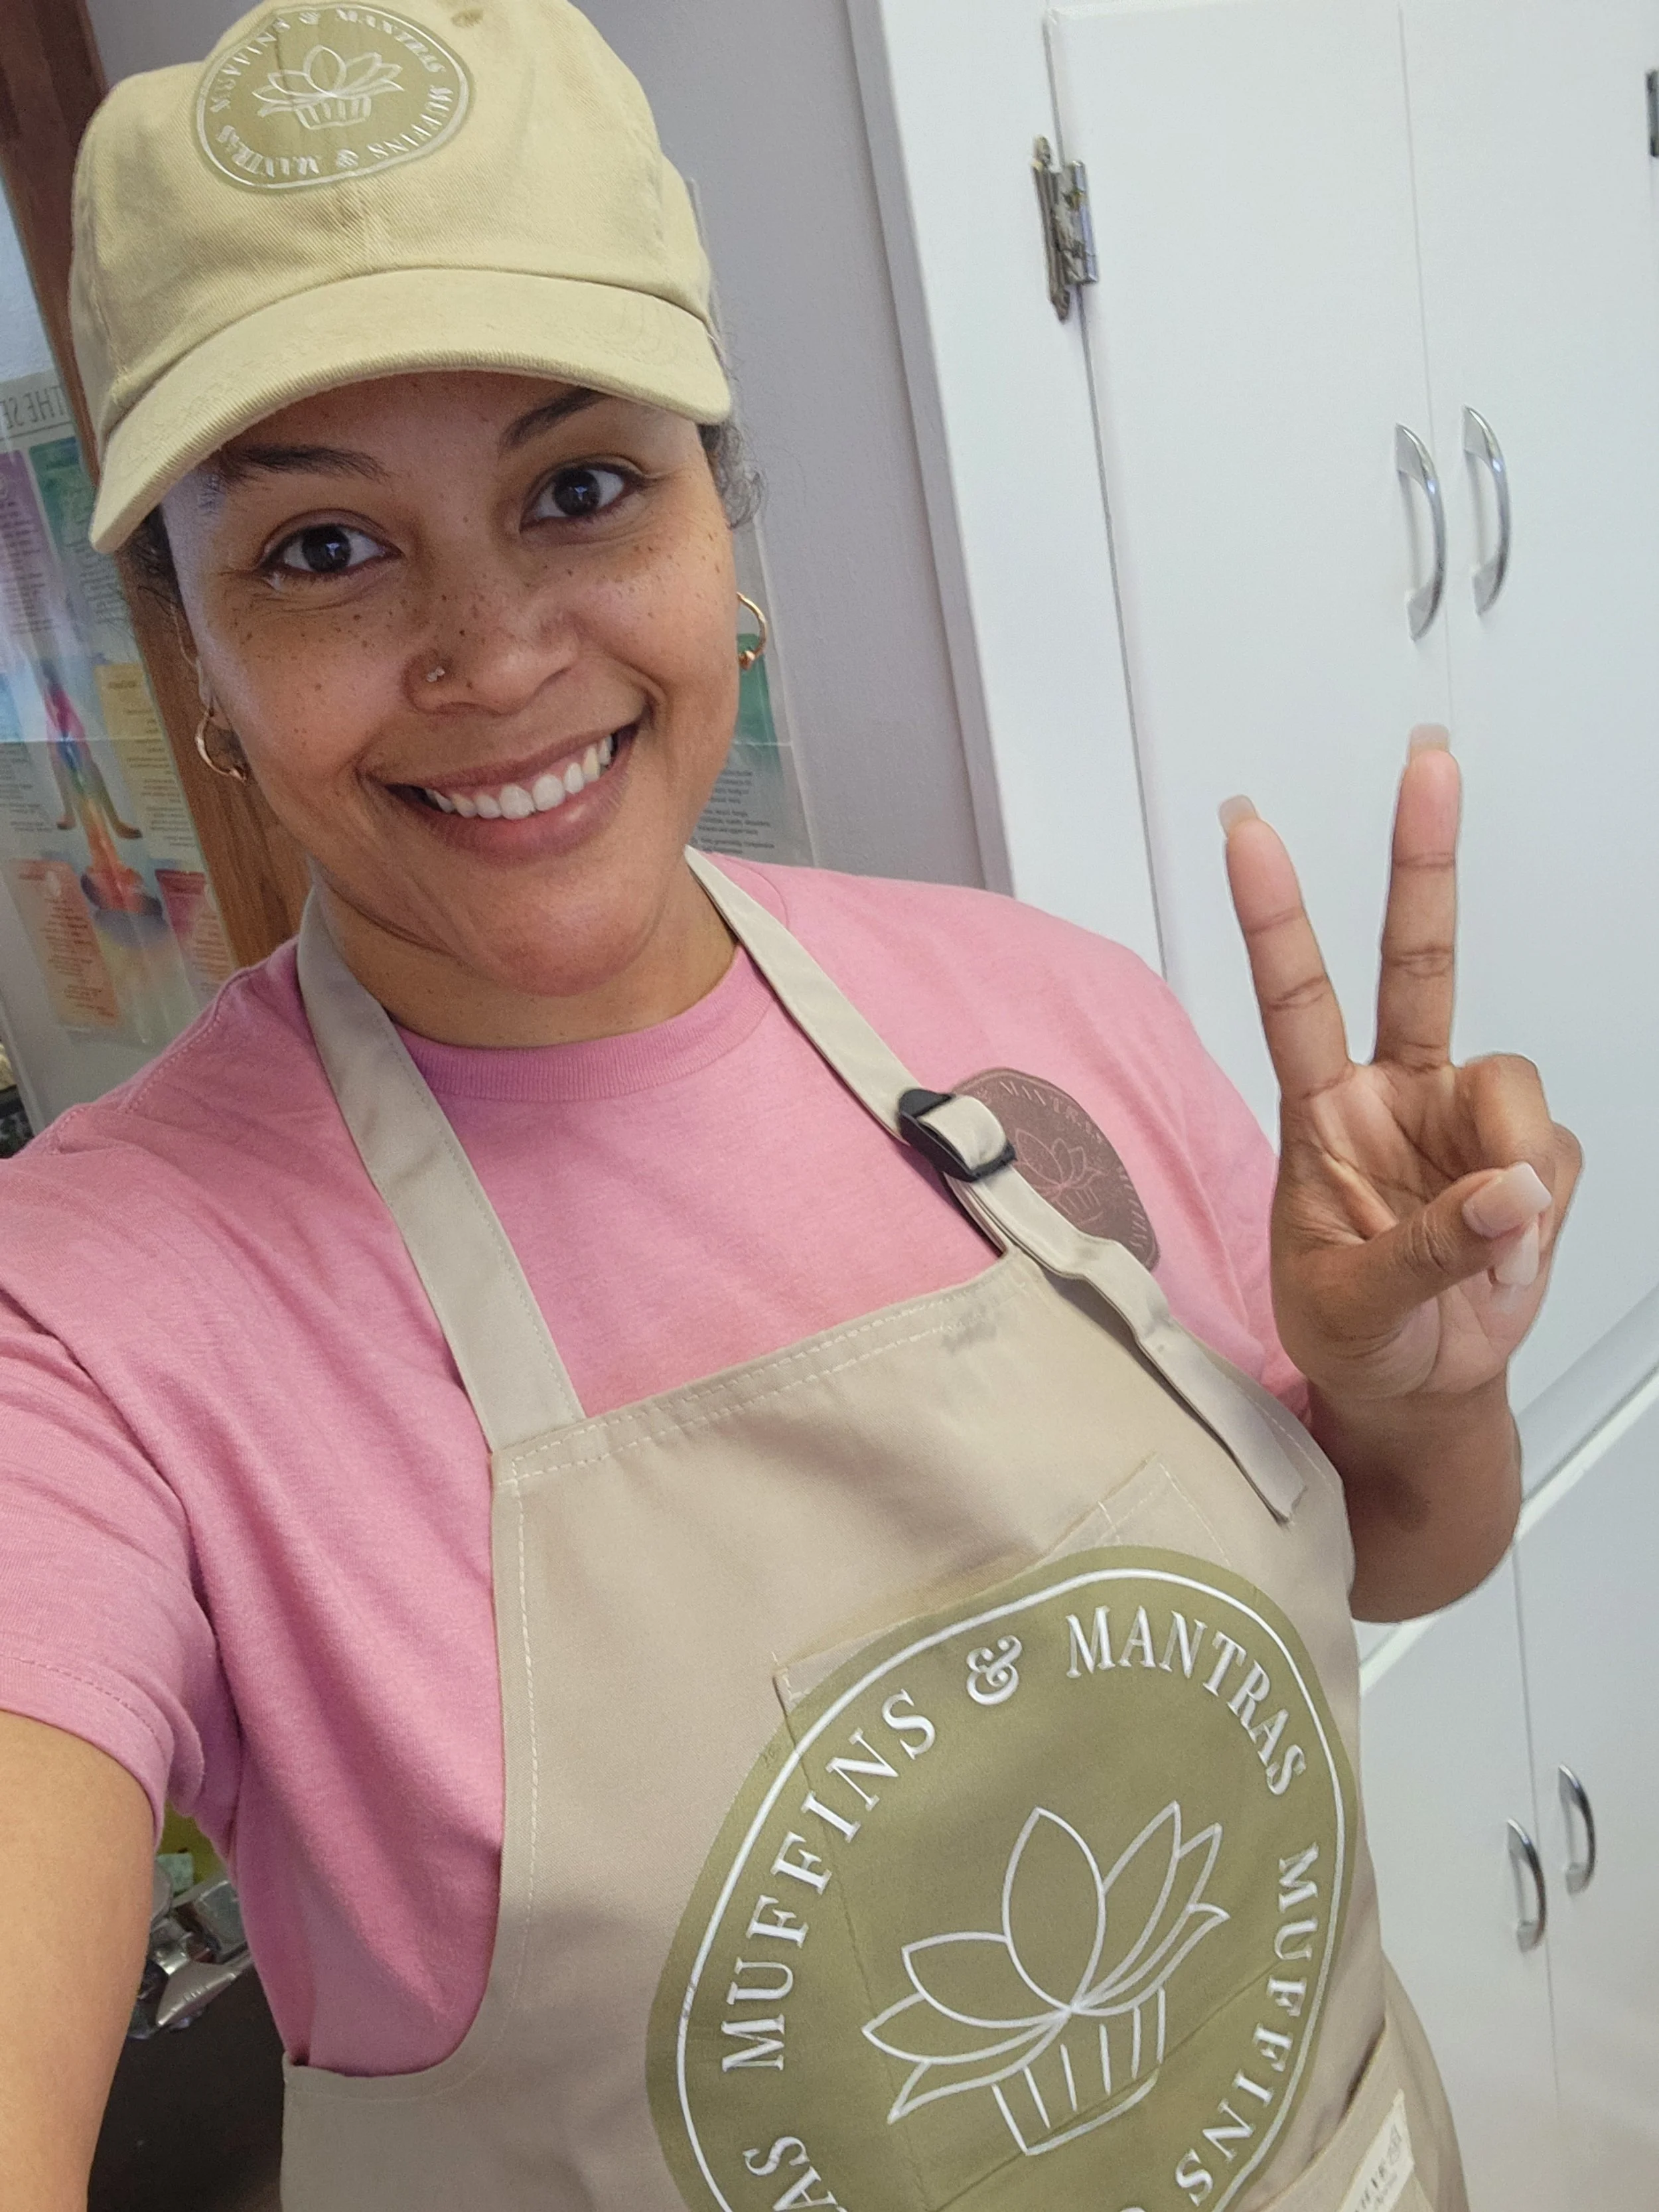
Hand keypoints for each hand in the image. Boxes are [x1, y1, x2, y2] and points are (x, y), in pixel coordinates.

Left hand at [1222, 732, 1580, 1413]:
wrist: (1417, 1392)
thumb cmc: (1356, 1340)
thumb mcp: (1353, 1310)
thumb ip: (1425, 1249)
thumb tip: (1509, 1191)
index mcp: (1322, 1115)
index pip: (1293, 998)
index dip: (1273, 914)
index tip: (1247, 828)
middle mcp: (1395, 1096)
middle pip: (1417, 963)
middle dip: (1422, 861)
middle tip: (1428, 761)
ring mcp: (1465, 1124)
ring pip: (1514, 1086)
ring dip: (1512, 1160)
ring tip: (1485, 1241)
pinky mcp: (1529, 1163)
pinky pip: (1557, 1161)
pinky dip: (1541, 1214)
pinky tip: (1507, 1252)